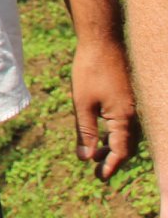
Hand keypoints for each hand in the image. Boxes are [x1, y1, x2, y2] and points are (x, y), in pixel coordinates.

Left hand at [69, 36, 136, 178]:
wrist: (103, 41)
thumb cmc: (91, 70)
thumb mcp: (83, 103)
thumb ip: (85, 132)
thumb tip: (85, 158)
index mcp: (126, 119)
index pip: (121, 152)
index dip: (110, 166)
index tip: (99, 177)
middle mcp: (137, 115)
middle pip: (128, 146)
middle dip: (112, 157)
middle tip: (95, 166)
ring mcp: (136, 106)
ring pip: (129, 135)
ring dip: (113, 145)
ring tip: (94, 150)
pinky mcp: (132, 98)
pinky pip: (129, 123)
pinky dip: (117, 132)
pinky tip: (103, 132)